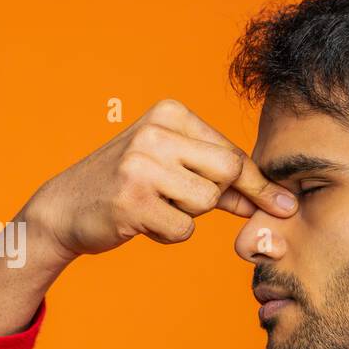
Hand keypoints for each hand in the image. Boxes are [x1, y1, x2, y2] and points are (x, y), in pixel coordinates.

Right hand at [18, 98, 296, 266]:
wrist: (64, 209)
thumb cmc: (128, 188)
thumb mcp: (174, 171)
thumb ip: (223, 184)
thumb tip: (276, 203)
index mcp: (169, 113)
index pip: (232, 152)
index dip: (257, 184)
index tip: (284, 204)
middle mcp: (156, 131)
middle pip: (228, 172)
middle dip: (221, 198)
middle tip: (185, 202)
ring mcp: (142, 164)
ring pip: (206, 202)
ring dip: (186, 215)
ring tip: (153, 206)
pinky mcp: (133, 199)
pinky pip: (183, 229)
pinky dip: (168, 235)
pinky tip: (141, 221)